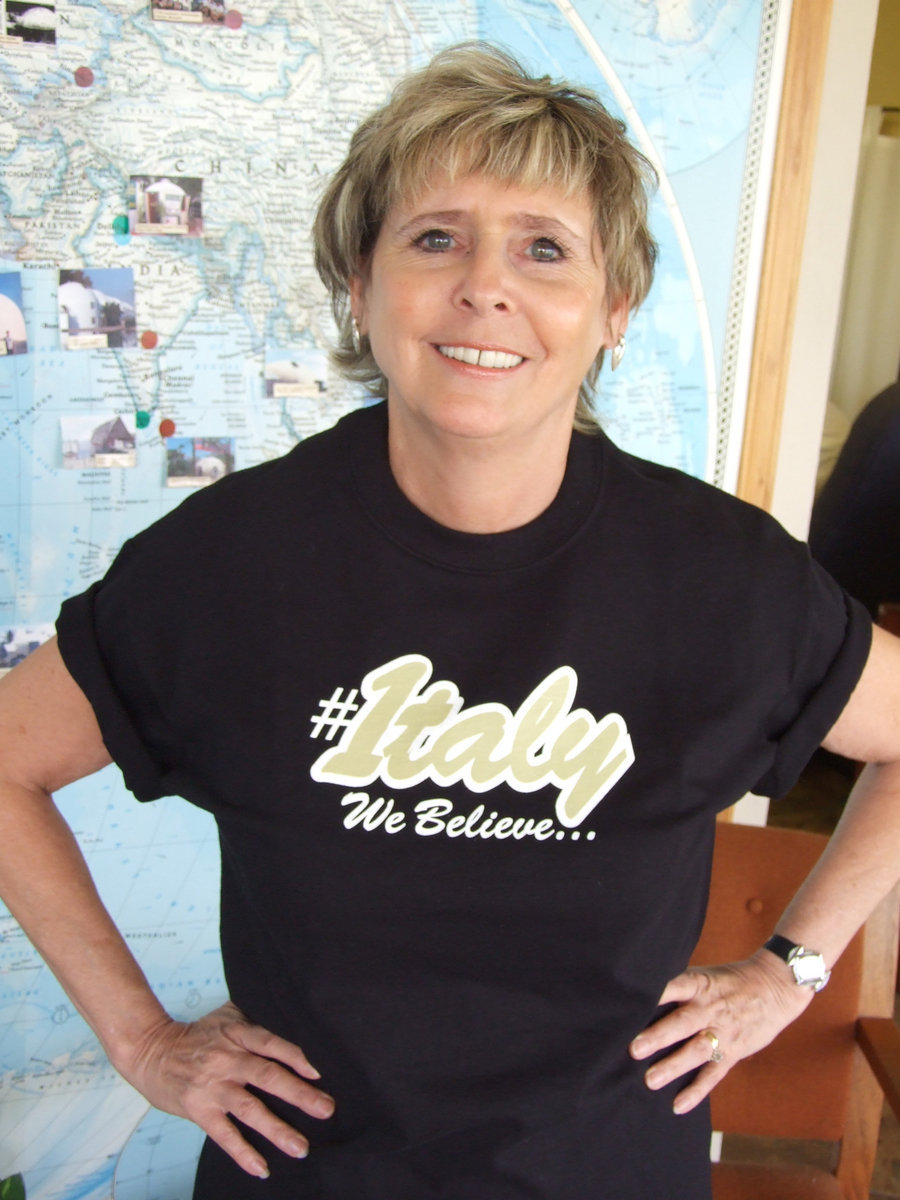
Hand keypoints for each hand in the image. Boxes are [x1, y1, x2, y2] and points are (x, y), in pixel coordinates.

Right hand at [115, 1001, 334, 1178]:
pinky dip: (243, 1152)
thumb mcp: (225, 1017)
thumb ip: (255, 1023)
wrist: (151, 1050)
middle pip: (267, 1076)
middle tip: (326, 1109)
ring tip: (301, 1147)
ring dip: (278, 1130)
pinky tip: (262, 1167)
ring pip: (250, 1109)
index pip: (271, 1043)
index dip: (295, 1057)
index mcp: (237, 1034)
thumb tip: (294, 1023)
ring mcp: (212, 1086)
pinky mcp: (199, 1110)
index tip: (318, 1073)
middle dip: (299, 1094)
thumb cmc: (197, 1035)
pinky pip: (224, 1134)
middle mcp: (227, 1059)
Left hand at [628, 950, 812, 1113]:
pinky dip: (697, 1091)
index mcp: (699, 984)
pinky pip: (714, 1074)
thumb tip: (642, 998)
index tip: (630, 1007)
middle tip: (634, 1049)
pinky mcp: (733, 1052)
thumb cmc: (729, 981)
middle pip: (682, 1023)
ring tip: (651, 1080)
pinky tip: (678, 1105)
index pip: (673, 987)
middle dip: (659, 1036)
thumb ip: (679, 988)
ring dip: (674, 1066)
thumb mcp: (705, 975)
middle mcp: (709, 1008)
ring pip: (697, 1050)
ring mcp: (722, 1032)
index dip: (654, 996)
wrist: (775, 987)